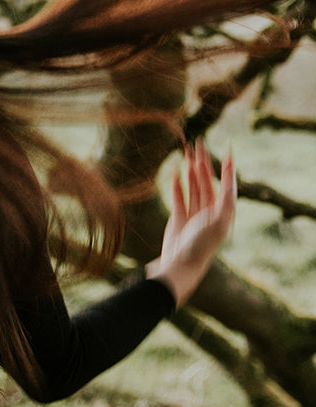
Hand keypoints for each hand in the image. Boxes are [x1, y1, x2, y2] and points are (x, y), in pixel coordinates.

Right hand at [145, 139, 236, 306]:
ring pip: (193, 186)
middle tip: (198, 143)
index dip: (227, 166)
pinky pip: (179, 196)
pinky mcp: (179, 217)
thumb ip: (226, 197)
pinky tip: (175, 171)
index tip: (228, 148)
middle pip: (207, 180)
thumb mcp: (220, 220)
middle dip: (202, 162)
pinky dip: (177, 183)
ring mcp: (195, 213)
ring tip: (186, 152)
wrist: (182, 263)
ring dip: (189, 169)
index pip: (226, 182)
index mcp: (224, 210)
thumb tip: (231, 174)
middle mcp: (211, 210)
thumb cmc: (203, 244)